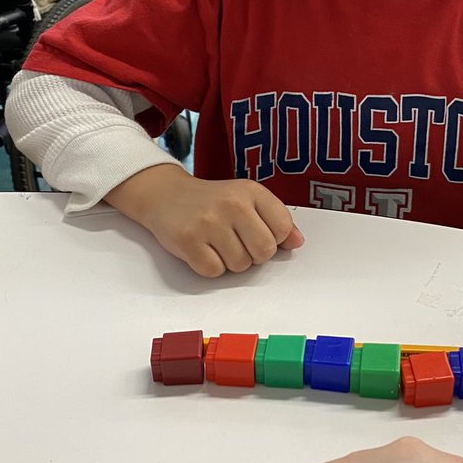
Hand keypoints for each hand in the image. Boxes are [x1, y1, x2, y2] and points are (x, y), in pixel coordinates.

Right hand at [106, 164, 304, 276]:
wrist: (166, 194)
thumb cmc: (212, 201)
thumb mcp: (247, 199)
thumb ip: (276, 219)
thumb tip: (297, 242)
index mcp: (251, 191)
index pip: (282, 228)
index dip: (272, 238)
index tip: (256, 232)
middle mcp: (232, 204)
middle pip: (264, 252)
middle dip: (253, 254)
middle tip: (236, 241)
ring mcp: (209, 222)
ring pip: (240, 265)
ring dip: (230, 261)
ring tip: (217, 242)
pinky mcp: (188, 240)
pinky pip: (215, 272)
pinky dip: (210, 267)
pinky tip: (203, 249)